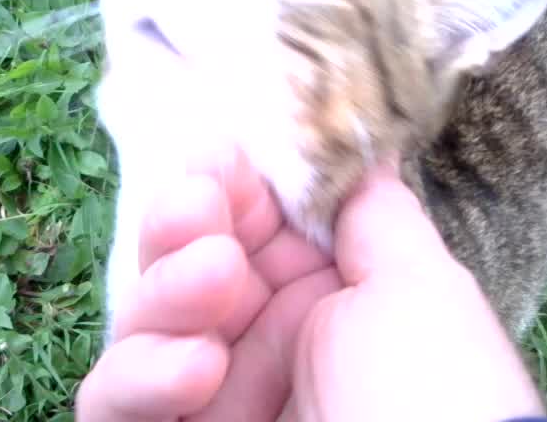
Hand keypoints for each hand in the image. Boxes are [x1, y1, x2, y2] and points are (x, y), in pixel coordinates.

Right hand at [75, 155, 546, 420]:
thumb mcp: (420, 289)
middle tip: (201, 207)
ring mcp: (209, 401)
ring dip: (165, 292)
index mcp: (320, 298)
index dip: (224, 183)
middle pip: (178, 262)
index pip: (244, 222)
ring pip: (138, 325)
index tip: (219, 155)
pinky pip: (109, 404)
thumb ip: (374, 214)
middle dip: (181, 223)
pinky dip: (138, 377)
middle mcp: (257, 345)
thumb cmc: (437, 394)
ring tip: (215, 281)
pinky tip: (197, 367)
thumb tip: (359, 150)